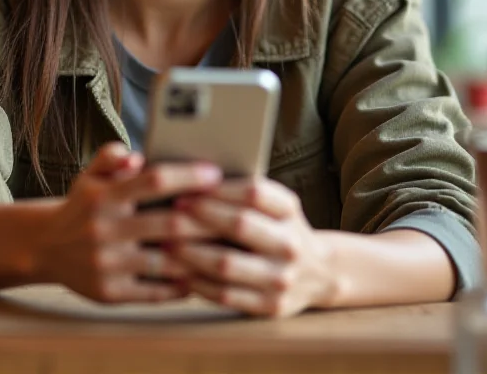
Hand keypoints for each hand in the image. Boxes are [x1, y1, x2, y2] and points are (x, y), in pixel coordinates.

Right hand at [34, 143, 221, 303]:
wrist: (45, 248)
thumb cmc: (83, 205)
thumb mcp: (90, 174)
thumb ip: (110, 156)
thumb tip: (135, 155)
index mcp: (103, 196)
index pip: (154, 181)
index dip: (188, 176)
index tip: (216, 174)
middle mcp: (104, 230)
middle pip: (169, 224)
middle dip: (207, 218)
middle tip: (236, 213)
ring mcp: (107, 265)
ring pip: (168, 262)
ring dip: (201, 254)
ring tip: (229, 246)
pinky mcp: (110, 294)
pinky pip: (157, 291)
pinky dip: (183, 283)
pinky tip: (202, 273)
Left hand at [170, 177, 337, 316]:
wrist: (320, 274)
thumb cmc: (279, 229)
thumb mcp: (275, 205)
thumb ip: (243, 193)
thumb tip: (192, 179)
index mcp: (289, 210)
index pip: (253, 192)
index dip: (218, 189)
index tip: (188, 189)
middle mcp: (290, 243)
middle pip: (240, 224)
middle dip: (200, 217)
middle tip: (170, 214)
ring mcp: (282, 277)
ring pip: (227, 264)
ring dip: (191, 253)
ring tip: (167, 244)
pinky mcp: (271, 306)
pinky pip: (226, 295)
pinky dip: (199, 283)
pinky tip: (181, 273)